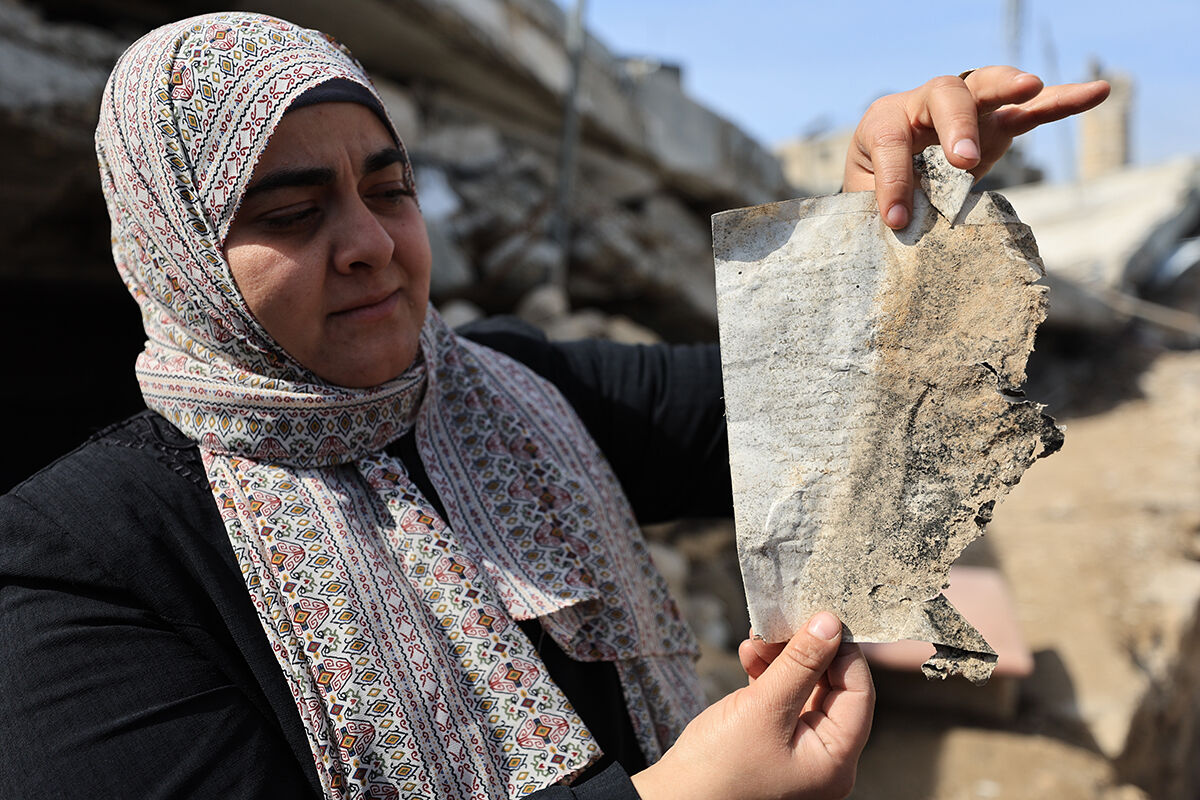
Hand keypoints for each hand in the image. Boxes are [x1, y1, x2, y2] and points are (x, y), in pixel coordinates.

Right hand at [631, 612, 873, 799]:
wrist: (674, 797)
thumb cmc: (719, 766)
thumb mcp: (763, 708)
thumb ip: (800, 664)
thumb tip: (831, 623)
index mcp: (835, 760)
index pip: (859, 693)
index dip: (844, 652)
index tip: (822, 616)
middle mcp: (824, 755)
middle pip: (832, 687)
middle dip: (806, 650)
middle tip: (784, 622)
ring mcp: (798, 746)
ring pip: (804, 686)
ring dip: (783, 657)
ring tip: (756, 639)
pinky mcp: (773, 736)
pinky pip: (782, 695)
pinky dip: (768, 671)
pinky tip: (749, 654)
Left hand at [843, 66, 1110, 228]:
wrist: (887, 183)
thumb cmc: (875, 194)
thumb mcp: (867, 205)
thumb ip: (882, 214)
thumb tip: (908, 238)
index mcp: (882, 124)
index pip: (890, 143)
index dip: (894, 181)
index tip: (896, 220)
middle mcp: (921, 107)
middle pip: (942, 95)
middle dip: (956, 124)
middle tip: (963, 161)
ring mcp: (963, 110)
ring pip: (987, 88)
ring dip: (1010, 87)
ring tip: (1032, 86)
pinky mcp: (996, 125)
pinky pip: (1030, 109)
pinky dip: (1061, 101)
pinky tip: (1096, 91)